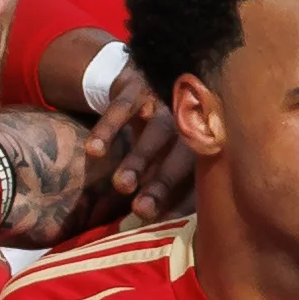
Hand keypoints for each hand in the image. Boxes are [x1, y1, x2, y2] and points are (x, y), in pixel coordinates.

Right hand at [83, 66, 198, 221]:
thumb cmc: (159, 131)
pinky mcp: (138, 86)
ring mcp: (166, 99)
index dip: (183, 199)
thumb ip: (168, 186)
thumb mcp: (167, 155)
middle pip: (181, 154)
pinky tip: (94, 151)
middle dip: (162, 184)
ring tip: (121, 186)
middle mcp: (191, 119)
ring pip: (156, 132)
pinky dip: (108, 129)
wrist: (143, 74)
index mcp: (204, 140)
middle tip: (142, 210)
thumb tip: (157, 224)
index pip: (199, 174)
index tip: (164, 223)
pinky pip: (122, 108)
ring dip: (138, 159)